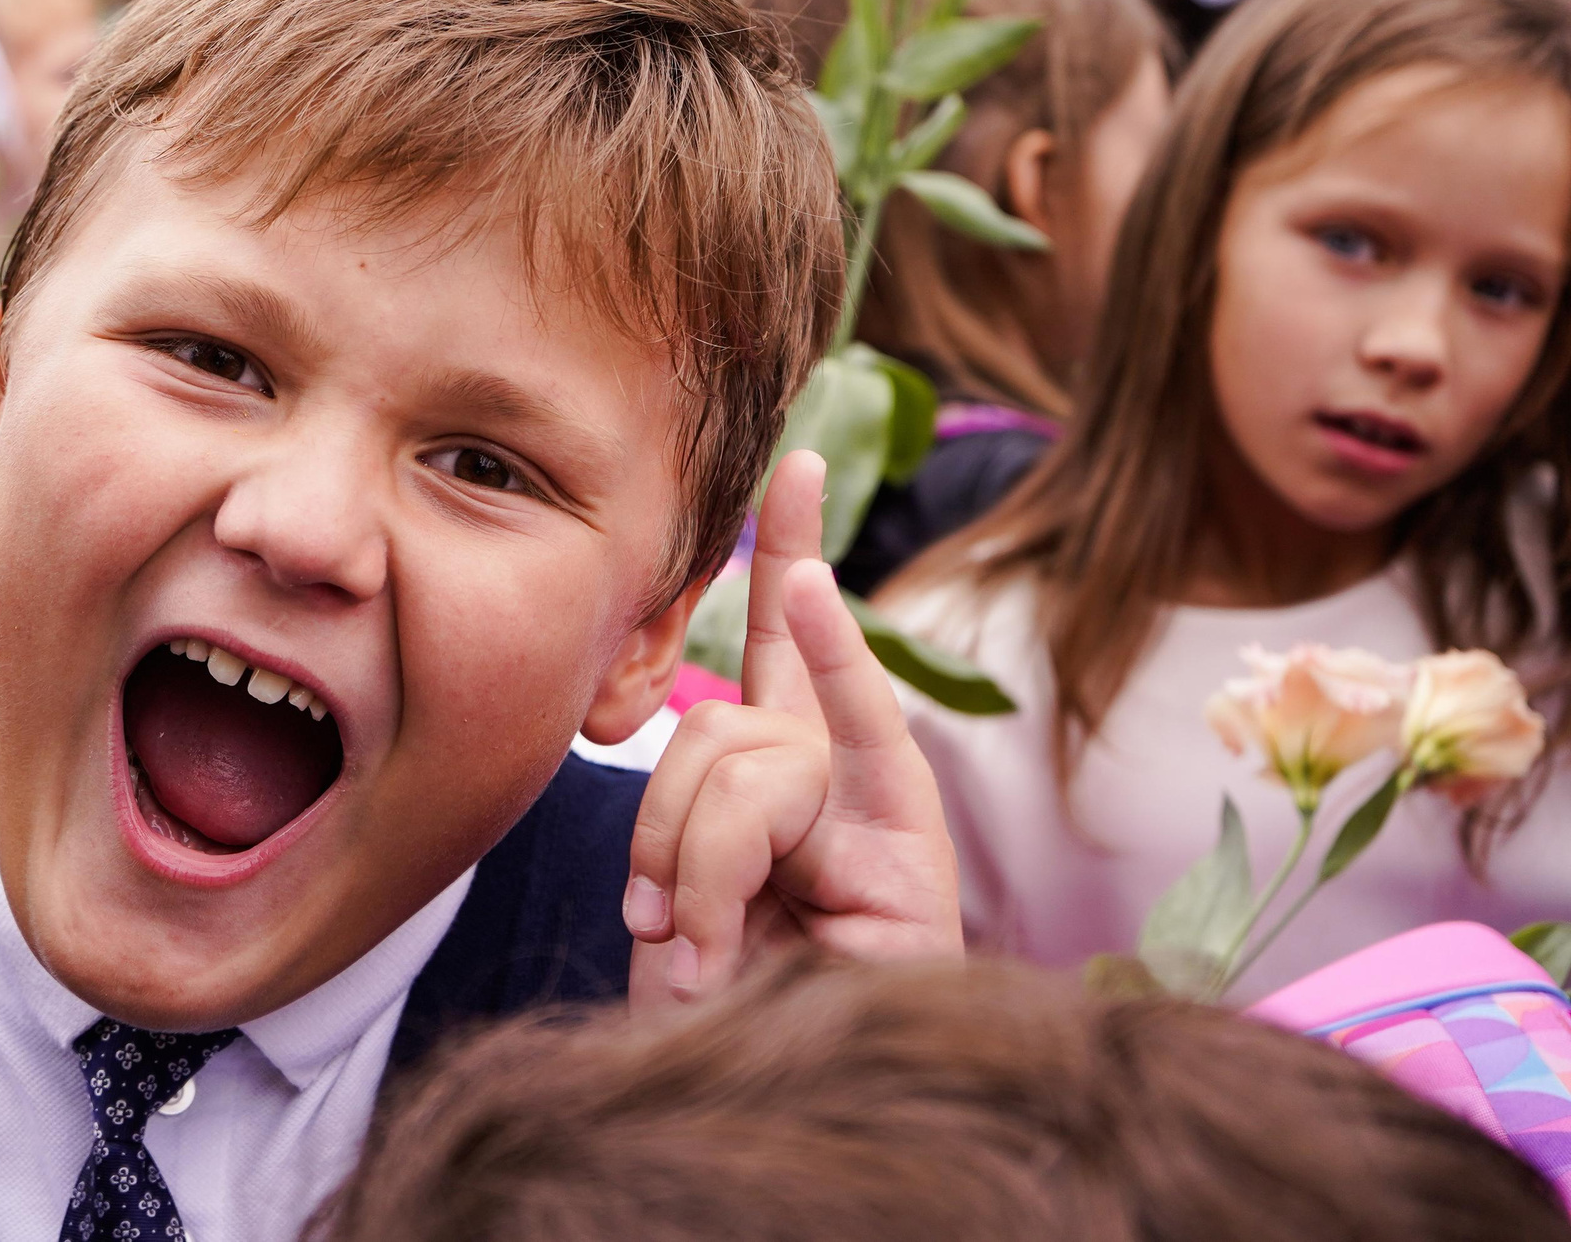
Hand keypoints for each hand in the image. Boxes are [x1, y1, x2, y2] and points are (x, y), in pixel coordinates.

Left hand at [624, 450, 959, 1007]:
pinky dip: (832, 657)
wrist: (801, 1114)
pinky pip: (853, 740)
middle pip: (714, 725)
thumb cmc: (732, 1011)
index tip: (794, 463)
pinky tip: (812, 583)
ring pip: (743, 763)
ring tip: (711, 962)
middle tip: (669, 939)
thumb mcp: (680, 910)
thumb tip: (697, 817)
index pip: (768, 639)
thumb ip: (685, 833)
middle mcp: (834, 769)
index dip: (780, 549)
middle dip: (664, 836)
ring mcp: (878, 803)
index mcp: (782, 774)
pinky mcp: (911, 844)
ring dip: (698, 877)